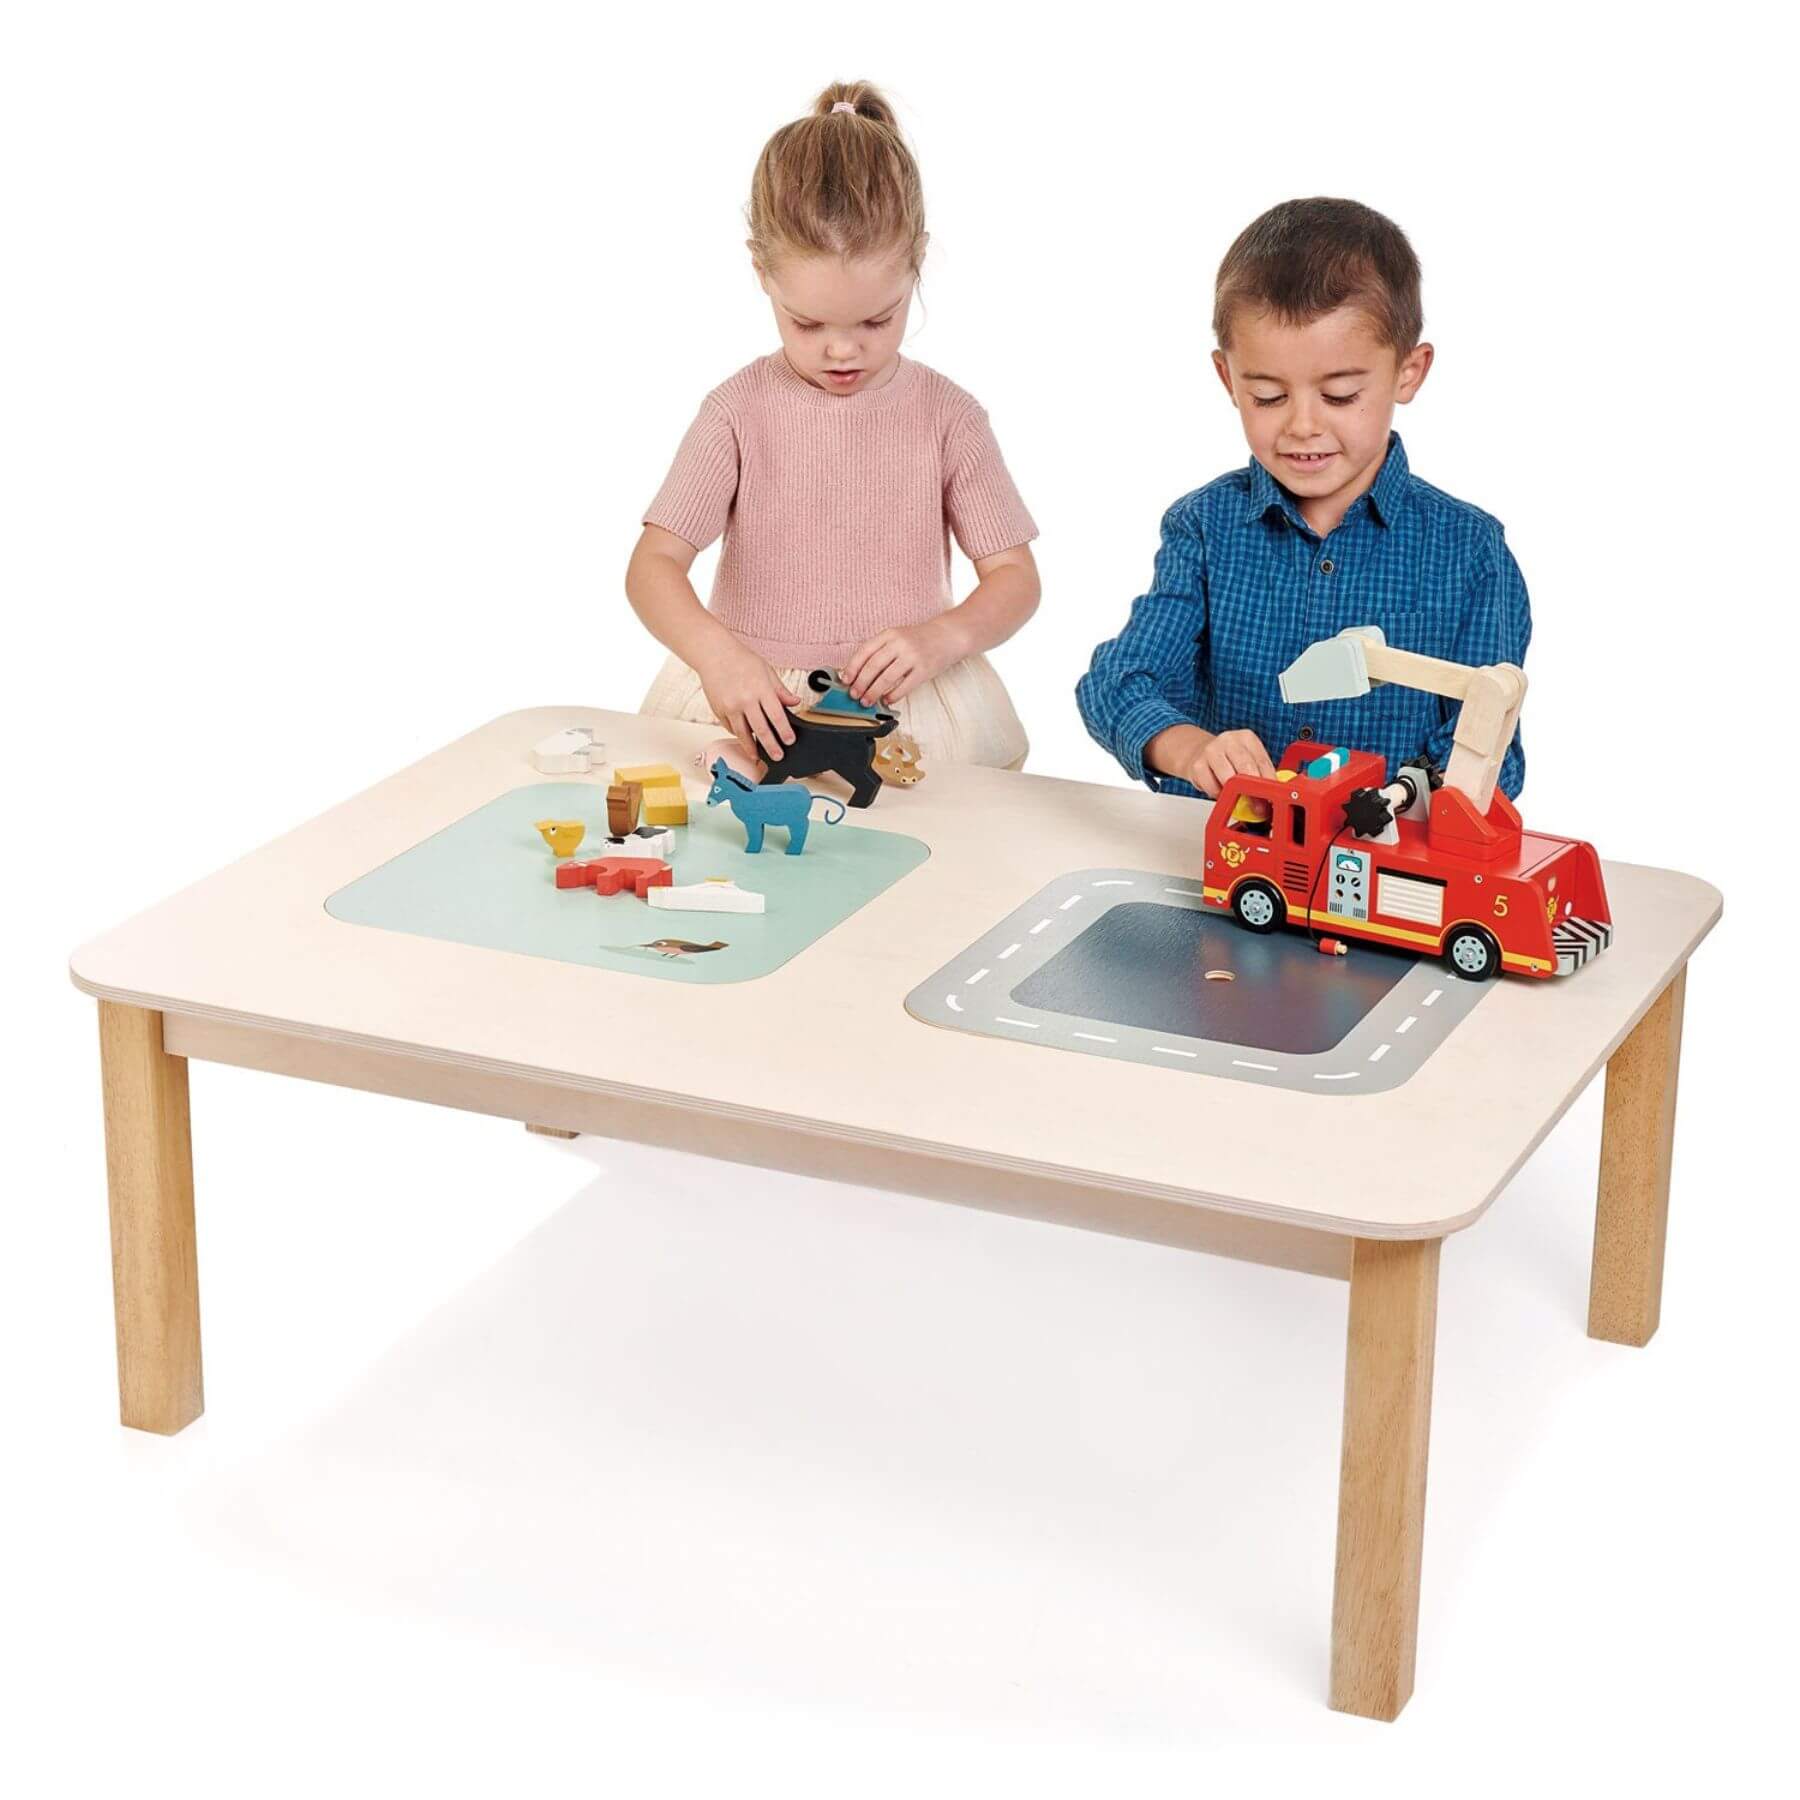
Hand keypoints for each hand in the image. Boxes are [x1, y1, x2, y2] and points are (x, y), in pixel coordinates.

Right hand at [696, 643, 800, 764]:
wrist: (714, 654)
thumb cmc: (741, 660)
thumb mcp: (767, 671)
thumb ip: (781, 690)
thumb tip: (795, 702)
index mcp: (761, 689)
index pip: (777, 716)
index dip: (784, 732)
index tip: (790, 741)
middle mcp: (745, 700)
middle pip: (761, 730)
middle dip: (771, 746)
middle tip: (778, 756)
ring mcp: (730, 706)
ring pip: (743, 734)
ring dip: (751, 748)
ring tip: (758, 757)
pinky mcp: (718, 710)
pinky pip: (730, 727)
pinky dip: (738, 734)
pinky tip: (744, 738)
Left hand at [843, 620, 958, 705]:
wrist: (947, 636)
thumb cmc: (919, 639)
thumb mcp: (897, 637)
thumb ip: (879, 651)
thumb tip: (858, 673)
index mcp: (889, 634)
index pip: (864, 652)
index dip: (852, 667)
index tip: (845, 680)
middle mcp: (900, 643)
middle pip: (873, 666)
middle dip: (860, 683)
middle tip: (854, 695)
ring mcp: (913, 656)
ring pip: (886, 678)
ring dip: (873, 692)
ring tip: (867, 701)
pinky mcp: (924, 670)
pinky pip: (904, 686)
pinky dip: (893, 696)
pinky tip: (887, 700)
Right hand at [1183, 728, 1275, 795]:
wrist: (1199, 752)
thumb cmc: (1228, 759)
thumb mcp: (1247, 760)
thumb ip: (1259, 775)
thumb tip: (1269, 800)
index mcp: (1247, 738)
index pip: (1263, 762)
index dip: (1269, 783)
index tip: (1273, 798)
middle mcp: (1229, 741)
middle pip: (1246, 768)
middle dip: (1253, 790)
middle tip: (1258, 806)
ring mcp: (1212, 751)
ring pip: (1228, 779)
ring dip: (1234, 794)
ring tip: (1236, 798)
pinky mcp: (1197, 765)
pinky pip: (1212, 787)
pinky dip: (1218, 794)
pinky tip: (1219, 790)